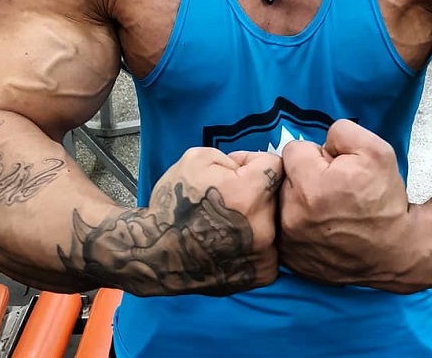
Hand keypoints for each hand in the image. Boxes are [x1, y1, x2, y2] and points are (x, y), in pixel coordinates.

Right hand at [147, 147, 282, 294]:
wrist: (155, 254)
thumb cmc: (174, 204)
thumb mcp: (198, 158)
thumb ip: (235, 156)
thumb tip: (253, 167)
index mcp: (251, 192)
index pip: (276, 165)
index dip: (253, 163)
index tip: (237, 172)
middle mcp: (265, 225)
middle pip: (276, 194)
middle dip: (256, 191)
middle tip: (229, 199)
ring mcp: (265, 253)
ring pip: (274, 221)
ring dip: (257, 217)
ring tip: (228, 223)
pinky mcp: (262, 274)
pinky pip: (271, 248)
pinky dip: (256, 243)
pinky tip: (232, 242)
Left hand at [278, 120, 419, 291]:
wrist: (396, 251)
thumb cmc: (385, 201)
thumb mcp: (376, 150)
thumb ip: (342, 131)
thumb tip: (323, 141)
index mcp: (310, 186)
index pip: (293, 150)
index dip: (317, 154)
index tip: (334, 169)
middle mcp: (293, 216)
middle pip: (285, 176)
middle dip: (306, 177)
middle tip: (333, 190)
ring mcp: (290, 241)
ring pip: (283, 202)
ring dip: (300, 201)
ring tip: (328, 210)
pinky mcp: (292, 259)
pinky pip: (285, 228)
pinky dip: (301, 226)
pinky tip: (324, 229)